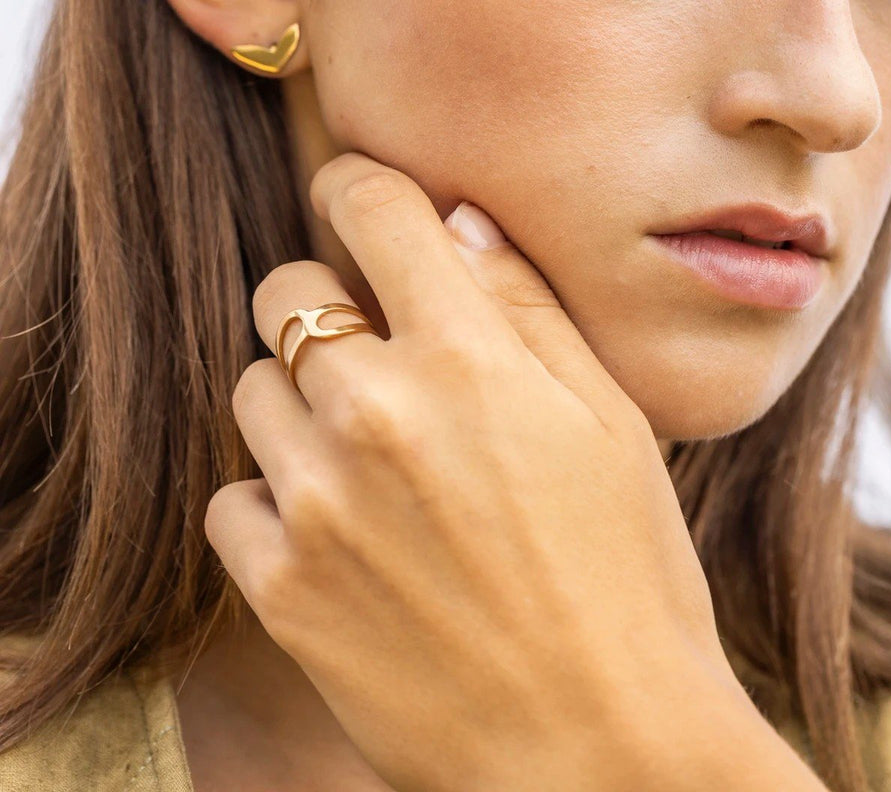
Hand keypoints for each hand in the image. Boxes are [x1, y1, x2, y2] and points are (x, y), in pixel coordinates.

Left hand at [205, 151, 764, 791]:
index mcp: (467, 355)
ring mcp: (316, 501)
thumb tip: (459, 219)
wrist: (601, 754)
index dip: (359, 188)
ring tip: (370, 459)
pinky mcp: (280, 586)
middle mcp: (375, 410)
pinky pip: (229, 496)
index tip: (363, 204)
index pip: (368, 206)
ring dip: (298, 404)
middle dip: (326, 302)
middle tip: (379, 355)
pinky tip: (341, 533)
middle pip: (286, 289)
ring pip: (251, 389)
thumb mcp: (610, 421)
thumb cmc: (629, 577)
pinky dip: (272, 502)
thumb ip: (527, 304)